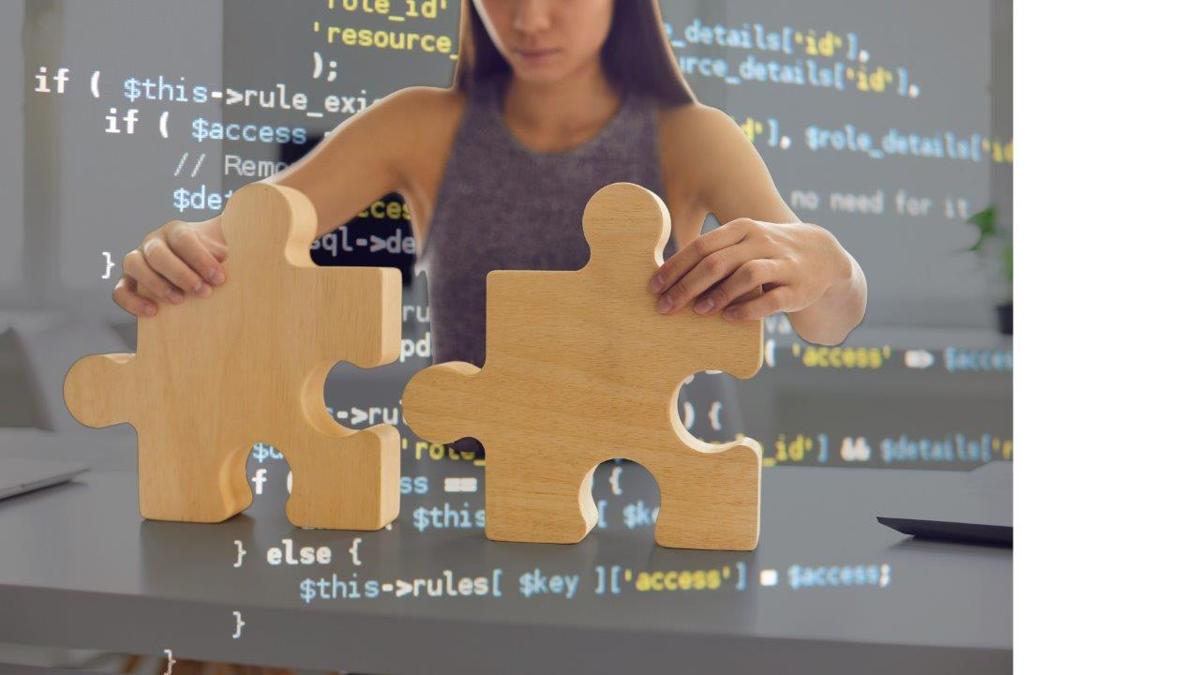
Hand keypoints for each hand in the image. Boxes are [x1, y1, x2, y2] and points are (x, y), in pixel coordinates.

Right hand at [112, 218, 227, 317]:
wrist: (199, 267)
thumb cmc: (214, 258)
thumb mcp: (225, 249)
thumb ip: (231, 249)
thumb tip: (240, 255)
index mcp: (176, 231)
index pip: (183, 239)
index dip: (200, 258)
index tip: (219, 278)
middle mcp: (153, 242)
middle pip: (157, 253)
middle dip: (181, 274)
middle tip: (203, 292)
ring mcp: (138, 261)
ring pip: (133, 265)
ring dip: (157, 284)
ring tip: (180, 301)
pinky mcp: (129, 282)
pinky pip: (120, 290)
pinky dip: (132, 301)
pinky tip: (153, 312)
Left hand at [648, 217, 851, 320]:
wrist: (822, 256)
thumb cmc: (767, 252)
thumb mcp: (742, 243)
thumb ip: (713, 254)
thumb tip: (669, 277)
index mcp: (741, 229)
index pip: (701, 246)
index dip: (675, 268)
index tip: (654, 287)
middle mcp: (761, 242)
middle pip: (717, 262)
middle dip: (687, 286)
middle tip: (665, 306)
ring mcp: (781, 264)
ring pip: (746, 275)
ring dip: (718, 295)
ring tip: (698, 311)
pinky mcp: (797, 288)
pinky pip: (770, 299)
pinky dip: (747, 309)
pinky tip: (729, 318)